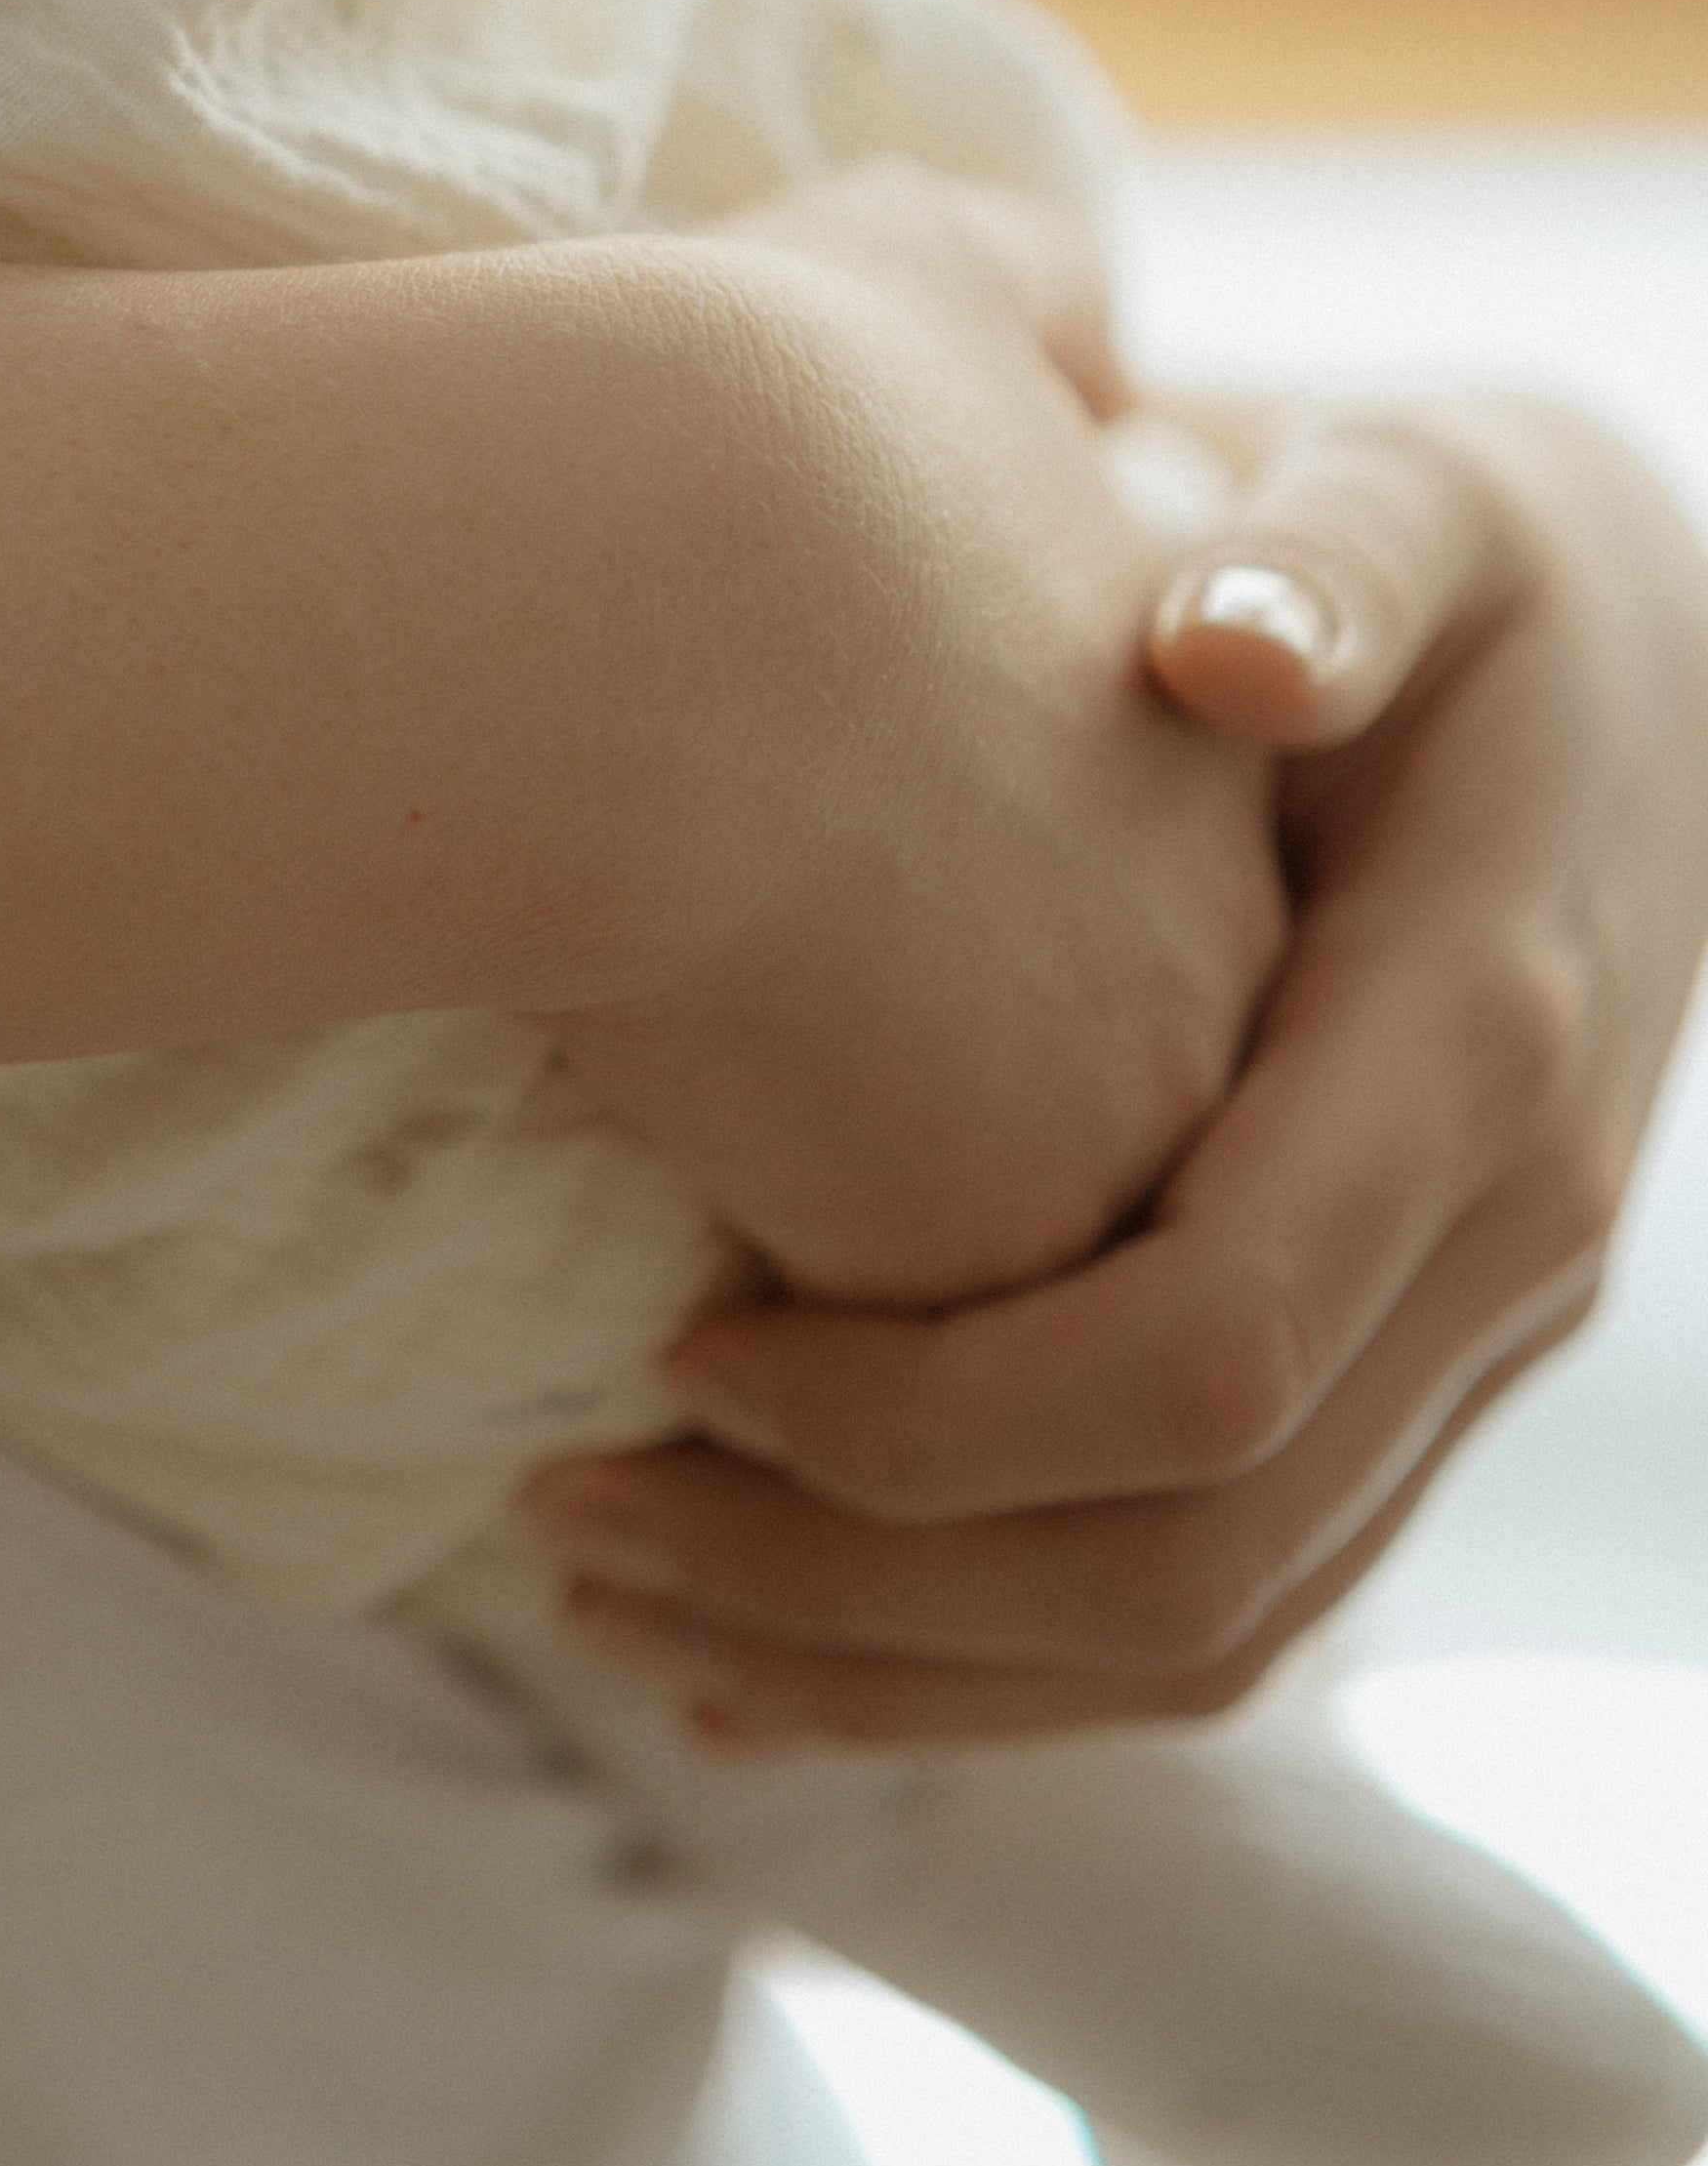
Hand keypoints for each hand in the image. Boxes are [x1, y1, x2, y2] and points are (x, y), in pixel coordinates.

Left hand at [531, 391, 1707, 1739]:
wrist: (1661, 661)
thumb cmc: (1467, 559)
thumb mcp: (1418, 496)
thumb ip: (1333, 553)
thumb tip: (1223, 639)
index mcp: (1471, 1052)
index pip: (1202, 1350)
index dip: (931, 1400)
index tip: (675, 1341)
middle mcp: (1502, 1248)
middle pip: (1180, 1558)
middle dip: (856, 1579)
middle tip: (567, 1508)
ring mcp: (1473, 1348)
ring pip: (1198, 1639)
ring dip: (890, 1665)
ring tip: (610, 1602)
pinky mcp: (1412, 1388)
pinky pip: (1219, 1616)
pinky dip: (982, 1670)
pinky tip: (763, 1654)